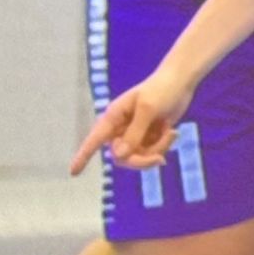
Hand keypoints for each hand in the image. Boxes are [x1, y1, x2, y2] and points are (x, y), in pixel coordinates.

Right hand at [70, 71, 192, 176]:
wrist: (180, 81)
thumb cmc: (162, 90)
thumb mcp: (148, 109)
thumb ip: (134, 133)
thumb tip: (119, 155)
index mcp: (113, 116)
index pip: (94, 139)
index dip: (83, 156)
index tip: (73, 172)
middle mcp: (120, 127)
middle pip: (121, 157)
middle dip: (142, 160)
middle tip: (161, 159)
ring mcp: (134, 134)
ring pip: (139, 157)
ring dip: (157, 149)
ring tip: (172, 132)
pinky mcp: (147, 137)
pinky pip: (151, 152)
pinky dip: (163, 145)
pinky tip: (172, 131)